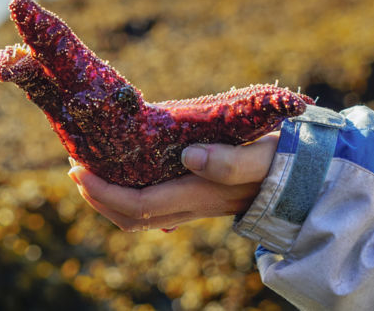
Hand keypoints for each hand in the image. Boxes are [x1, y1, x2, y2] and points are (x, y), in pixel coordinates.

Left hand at [67, 132, 279, 231]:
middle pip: (130, 217)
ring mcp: (190, 206)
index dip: (103, 193)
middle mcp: (190, 206)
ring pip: (138, 215)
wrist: (299, 177)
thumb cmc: (280, 161)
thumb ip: (230, 161)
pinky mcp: (193, 197)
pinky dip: (125, 193)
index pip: (139, 204)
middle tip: (75, 168)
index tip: (78, 170)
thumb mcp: (260, 155)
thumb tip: (189, 157)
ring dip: (107, 198)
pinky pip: (150, 204)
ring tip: (89, 170)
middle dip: (97, 197)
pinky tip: (119, 172)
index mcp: (199, 196)